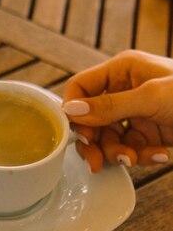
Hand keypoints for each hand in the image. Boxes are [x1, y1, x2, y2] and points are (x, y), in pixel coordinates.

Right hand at [62, 50, 172, 171]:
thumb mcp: (152, 98)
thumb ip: (110, 106)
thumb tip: (71, 110)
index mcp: (124, 69)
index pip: (82, 87)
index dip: (75, 110)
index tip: (77, 132)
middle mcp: (126, 90)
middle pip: (92, 118)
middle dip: (96, 141)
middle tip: (97, 160)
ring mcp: (138, 114)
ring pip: (109, 138)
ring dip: (119, 153)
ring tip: (135, 159)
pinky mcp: (150, 135)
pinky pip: (131, 149)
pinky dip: (142, 156)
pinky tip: (160, 154)